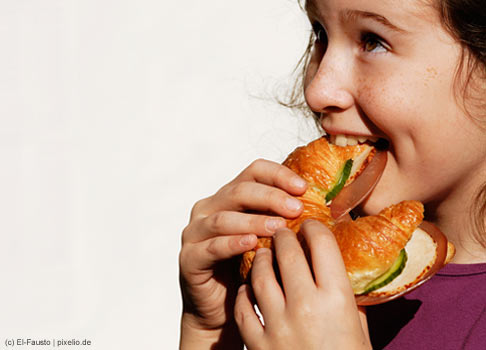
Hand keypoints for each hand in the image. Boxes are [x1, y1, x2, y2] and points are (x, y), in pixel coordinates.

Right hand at [179, 159, 306, 348]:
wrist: (222, 310)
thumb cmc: (249, 270)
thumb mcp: (268, 240)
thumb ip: (282, 220)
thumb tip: (319, 207)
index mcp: (229, 196)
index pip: (254, 171)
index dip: (278, 175)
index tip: (303, 188)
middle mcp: (209, 208)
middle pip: (240, 190)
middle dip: (271, 197)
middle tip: (296, 208)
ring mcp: (195, 232)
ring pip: (224, 217)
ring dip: (253, 220)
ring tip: (278, 227)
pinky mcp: (190, 257)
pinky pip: (211, 246)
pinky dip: (232, 243)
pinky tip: (251, 244)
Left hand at [234, 220, 371, 349]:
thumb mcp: (359, 329)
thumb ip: (349, 297)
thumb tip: (340, 270)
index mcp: (337, 300)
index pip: (321, 245)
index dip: (313, 227)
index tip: (310, 224)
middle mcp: (306, 306)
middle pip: (286, 252)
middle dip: (283, 235)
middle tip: (281, 231)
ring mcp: (278, 325)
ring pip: (259, 273)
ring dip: (261, 258)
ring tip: (264, 254)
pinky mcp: (258, 342)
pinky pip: (243, 305)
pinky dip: (246, 291)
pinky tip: (251, 287)